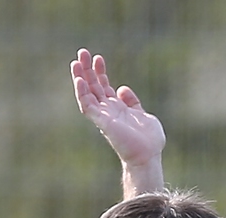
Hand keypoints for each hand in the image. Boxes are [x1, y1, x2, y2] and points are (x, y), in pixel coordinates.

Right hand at [71, 49, 164, 168]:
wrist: (148, 157)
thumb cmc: (149, 141)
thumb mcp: (144, 115)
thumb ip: (132, 102)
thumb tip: (121, 89)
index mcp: (117, 108)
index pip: (104, 86)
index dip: (100, 72)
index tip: (98, 57)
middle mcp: (108, 111)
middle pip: (93, 87)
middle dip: (87, 70)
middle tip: (82, 52)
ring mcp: (104, 116)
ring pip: (86, 94)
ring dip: (80, 78)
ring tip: (76, 61)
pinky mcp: (102, 122)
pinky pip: (87, 106)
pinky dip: (82, 93)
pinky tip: (79, 80)